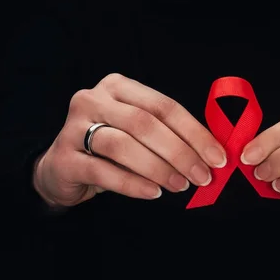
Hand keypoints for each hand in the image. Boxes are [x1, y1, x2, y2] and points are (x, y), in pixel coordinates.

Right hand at [33, 73, 226, 206]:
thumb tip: (211, 154)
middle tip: (202, 176)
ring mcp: (74, 127)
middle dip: (180, 152)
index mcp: (118, 87)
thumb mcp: (138, 133)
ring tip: (180, 185)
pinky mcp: (64, 157)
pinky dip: (133, 184)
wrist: (63, 168)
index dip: (195, 132)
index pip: (164, 106)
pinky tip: (154, 193)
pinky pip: (103, 171)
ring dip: (158, 168)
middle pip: (145, 124)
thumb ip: (168, 135)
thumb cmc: (110, 149)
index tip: (217, 157)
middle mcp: (93, 99)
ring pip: (123, 145)